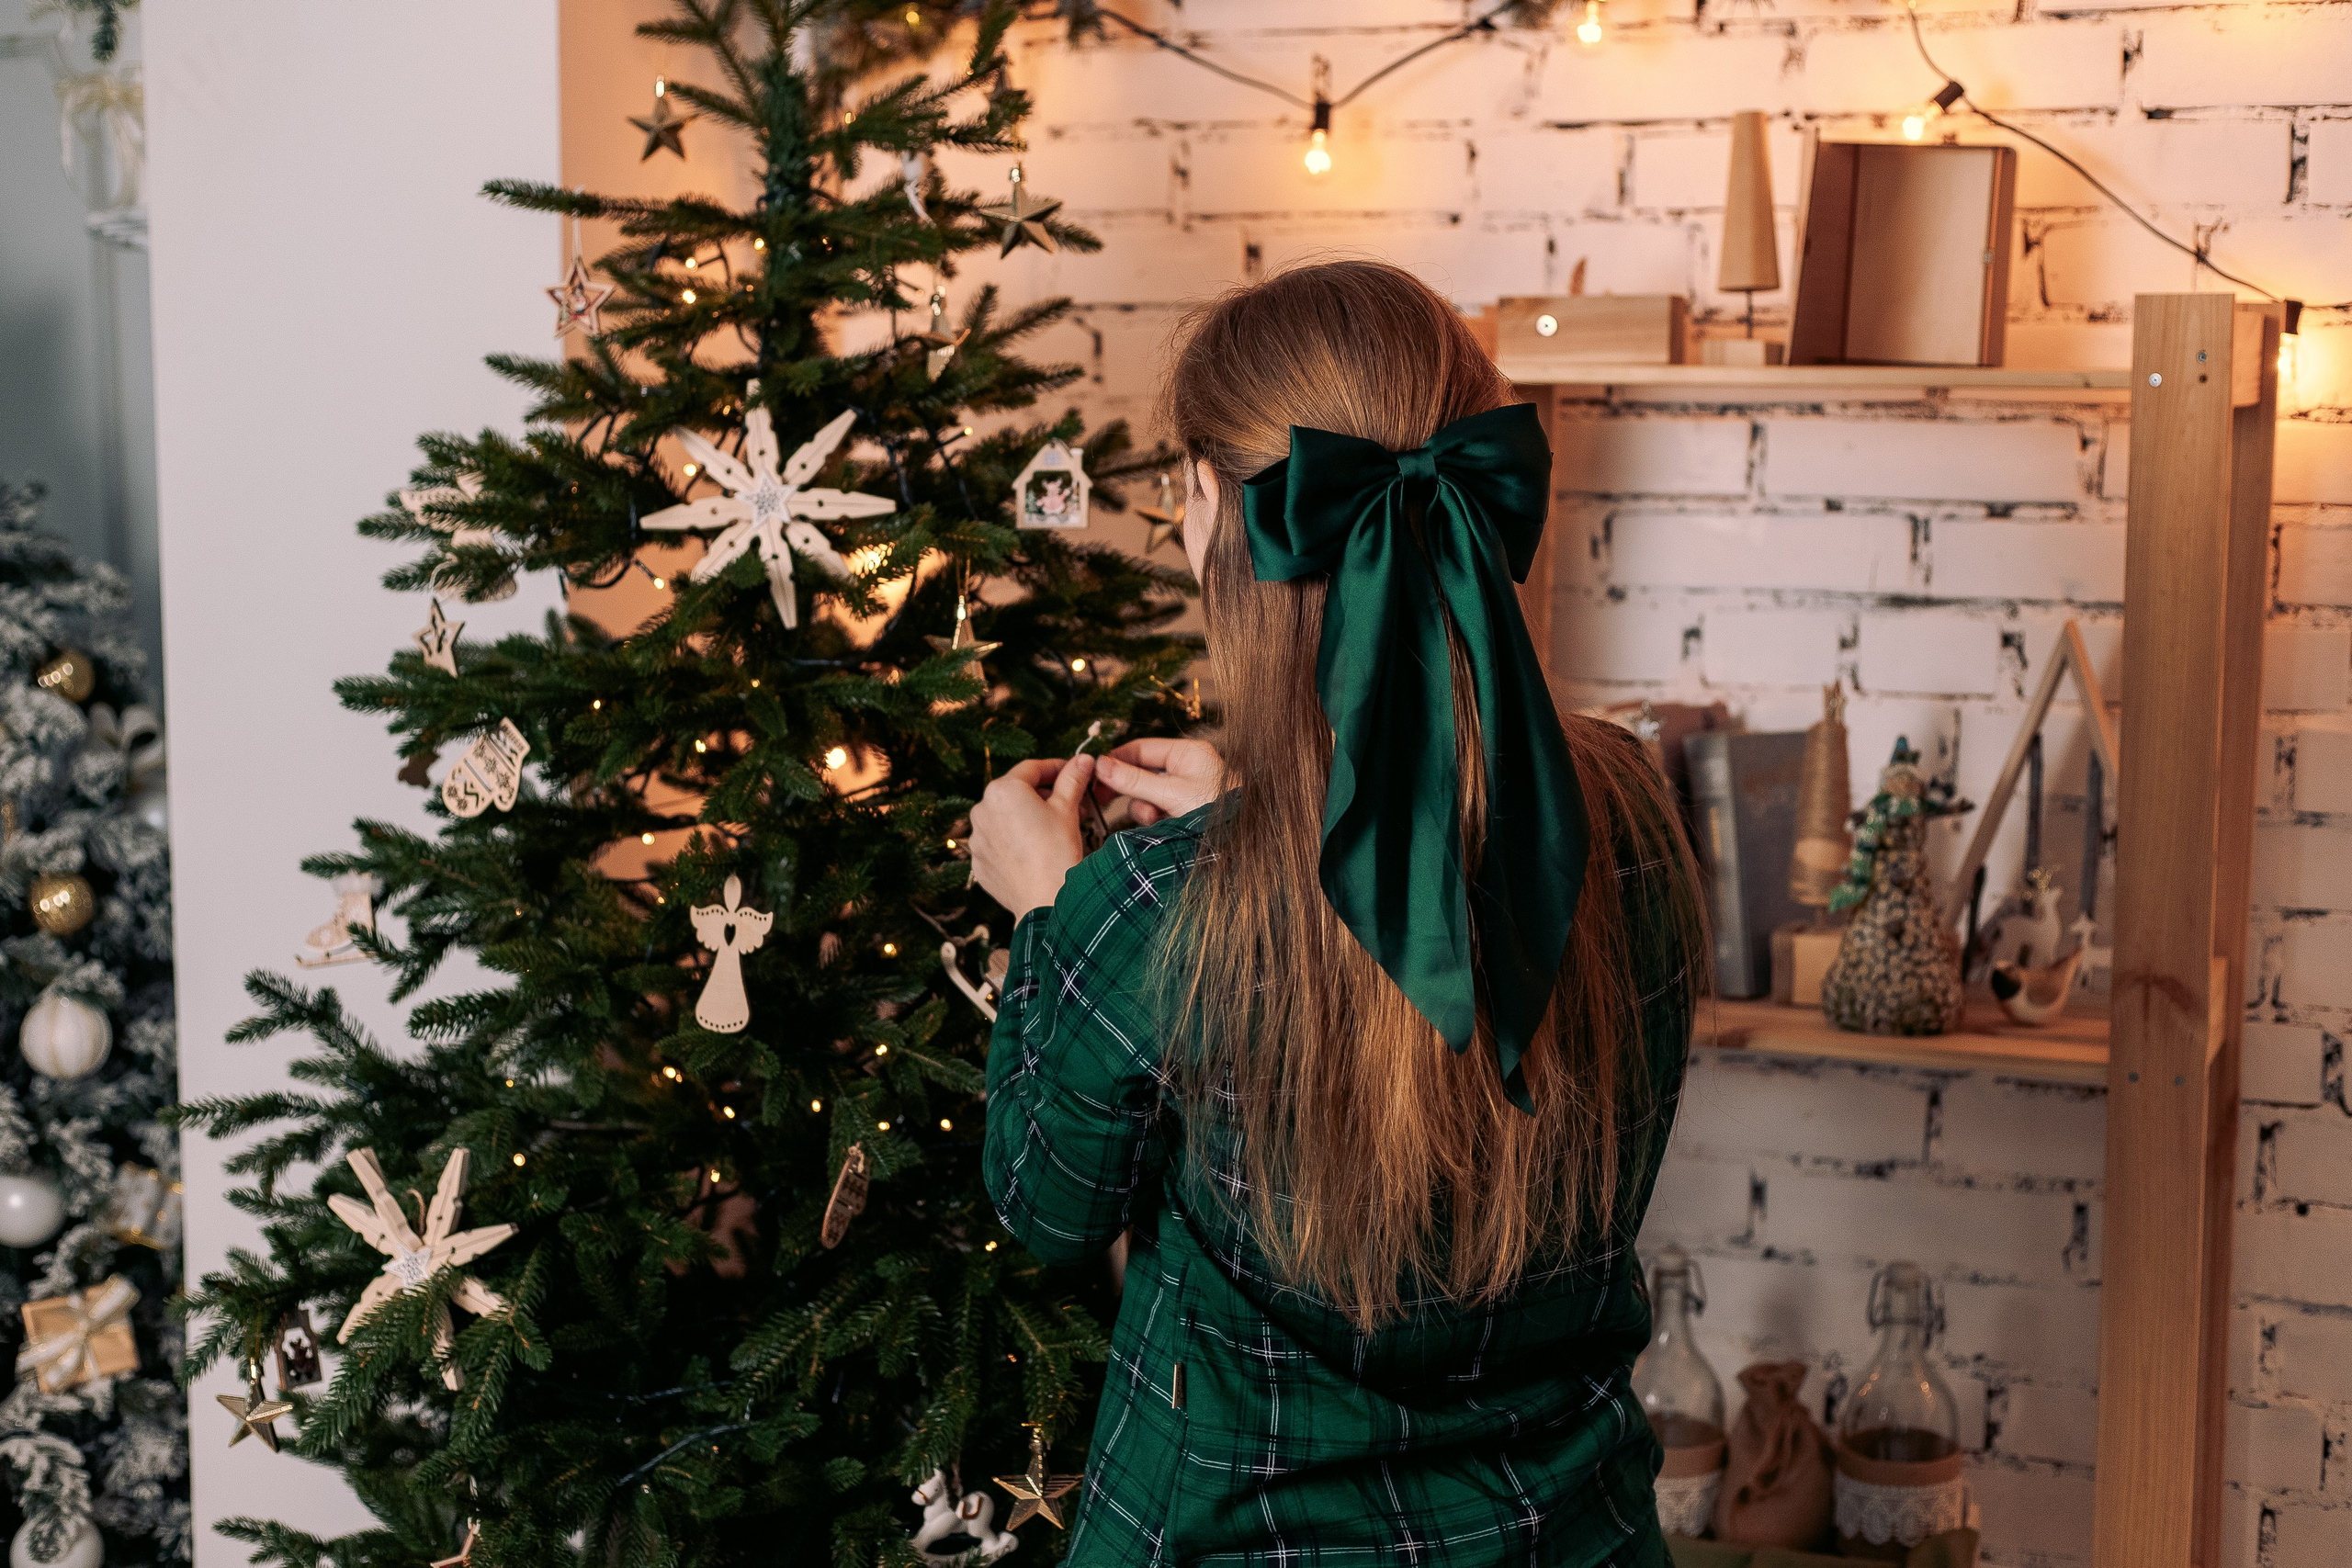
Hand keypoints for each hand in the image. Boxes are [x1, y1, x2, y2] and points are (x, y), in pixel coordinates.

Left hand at [967, 754, 1094, 917]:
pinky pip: (998, 842)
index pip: (1032, 769)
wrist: (1045, 902)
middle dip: (1042, 795)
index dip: (1056, 768)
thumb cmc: (1057, 852)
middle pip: (1015, 793)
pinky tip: (1035, 850)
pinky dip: (1015, 841)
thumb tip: (1082, 759)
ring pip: (1005, 818)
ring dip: (1027, 818)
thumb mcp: (1068, 809)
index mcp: (1002, 790)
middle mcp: (981, 810)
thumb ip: (1072, 779)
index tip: (1073, 771)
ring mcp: (977, 838)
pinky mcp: (978, 861)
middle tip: (1069, 804)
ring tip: (1053, 830)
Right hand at [1093, 737, 1224, 825]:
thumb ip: (1135, 780)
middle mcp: (1185, 768)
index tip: (1093, 774)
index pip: (1140, 749)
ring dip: (1143, 808)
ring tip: (1153, 819)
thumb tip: (1100, 765)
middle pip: (1141, 771)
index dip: (1115, 760)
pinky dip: (1154, 819)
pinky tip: (1160, 826)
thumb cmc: (1218, 812)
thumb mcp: (1172, 794)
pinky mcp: (1183, 812)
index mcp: (1186, 753)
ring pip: (1146, 794)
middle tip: (1102, 798)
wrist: (1245, 844)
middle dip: (1126, 787)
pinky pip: (1157, 810)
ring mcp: (1184, 791)